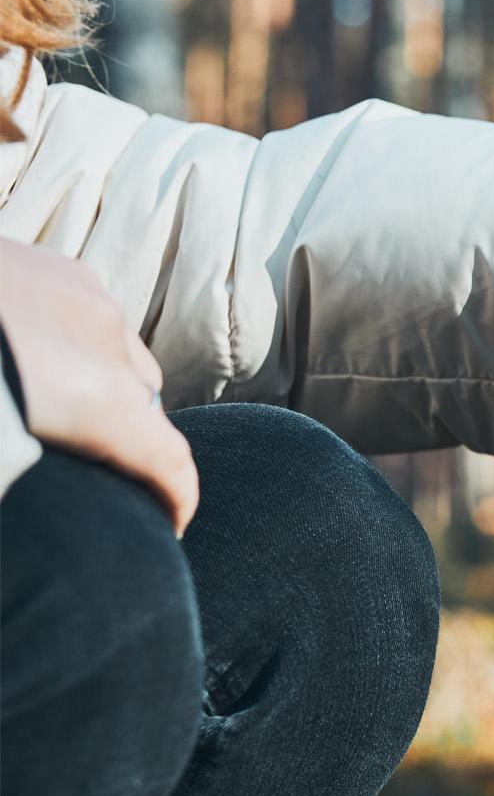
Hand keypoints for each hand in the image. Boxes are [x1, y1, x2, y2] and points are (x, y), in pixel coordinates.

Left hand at [0, 239, 197, 533]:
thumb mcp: (1, 446)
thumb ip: (23, 464)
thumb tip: (27, 498)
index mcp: (96, 402)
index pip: (170, 465)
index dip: (175, 501)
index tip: (163, 529)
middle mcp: (106, 347)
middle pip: (147, 408)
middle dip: (129, 442)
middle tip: (82, 468)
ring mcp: (85, 300)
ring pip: (123, 359)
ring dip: (102, 388)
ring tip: (46, 406)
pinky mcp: (58, 267)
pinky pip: (90, 318)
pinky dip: (74, 345)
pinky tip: (28, 353)